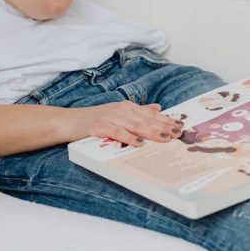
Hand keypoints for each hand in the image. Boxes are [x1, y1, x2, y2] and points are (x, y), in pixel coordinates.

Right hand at [69, 102, 183, 146]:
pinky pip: (116, 132)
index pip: (150, 114)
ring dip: (151, 132)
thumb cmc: (93, 120)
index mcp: (126, 107)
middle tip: (179, 133)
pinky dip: (128, 138)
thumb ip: (138, 111)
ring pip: (134, 125)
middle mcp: (120, 110)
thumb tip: (157, 108)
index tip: (181, 126)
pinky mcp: (99, 126)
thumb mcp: (118, 113)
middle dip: (164, 126)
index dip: (166, 120)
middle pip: (145, 119)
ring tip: (165, 138)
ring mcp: (109, 117)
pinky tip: (138, 144)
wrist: (68, 121)